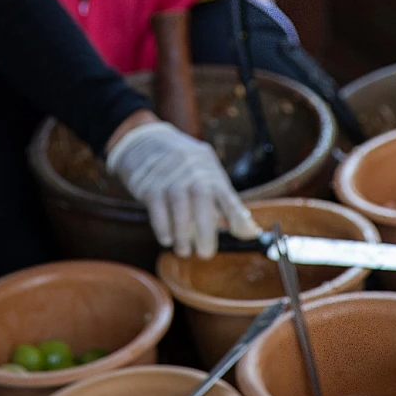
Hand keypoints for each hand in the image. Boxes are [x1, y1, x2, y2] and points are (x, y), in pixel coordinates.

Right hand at [106, 121, 259, 257]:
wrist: (146, 141)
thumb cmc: (184, 167)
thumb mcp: (206, 175)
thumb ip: (224, 202)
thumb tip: (249, 231)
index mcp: (210, 171)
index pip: (227, 194)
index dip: (238, 215)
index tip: (248, 235)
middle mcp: (192, 170)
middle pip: (202, 197)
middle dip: (206, 229)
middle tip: (205, 253)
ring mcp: (170, 175)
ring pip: (179, 204)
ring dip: (183, 232)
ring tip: (184, 251)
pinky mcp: (149, 183)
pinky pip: (157, 207)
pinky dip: (162, 226)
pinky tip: (167, 239)